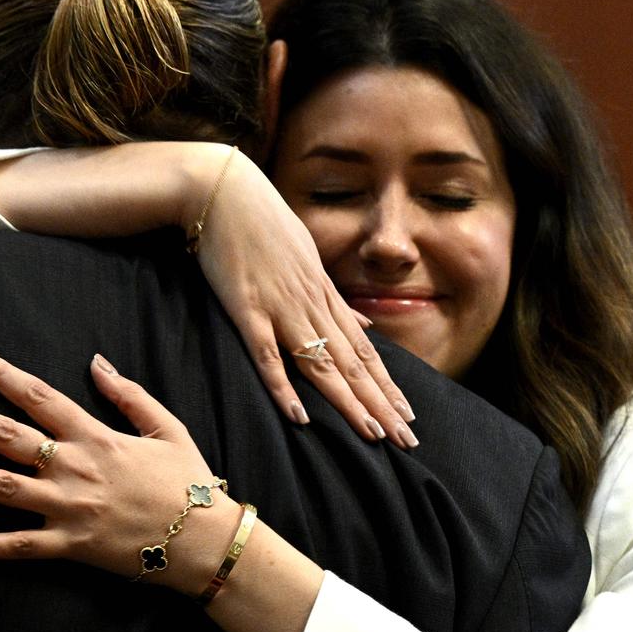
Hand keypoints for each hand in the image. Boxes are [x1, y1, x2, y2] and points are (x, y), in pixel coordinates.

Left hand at [0, 348, 240, 594]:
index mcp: (95, 436)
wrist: (202, 540)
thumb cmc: (186, 482)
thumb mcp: (166, 427)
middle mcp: (73, 468)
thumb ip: (128, 394)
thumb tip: (96, 362)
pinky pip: (20, 547)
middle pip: (5, 437)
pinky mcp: (69, 546)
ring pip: (0, 488)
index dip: (1, 374)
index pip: (37, 396)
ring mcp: (67, 508)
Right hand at [187, 149, 417, 447]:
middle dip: (381, 404)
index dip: (387, 386)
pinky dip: (282, 386)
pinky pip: (266, 354)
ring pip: (321, 364)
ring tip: (372, 434)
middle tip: (407, 440)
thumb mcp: (309, 257)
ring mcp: (280, 307)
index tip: (408, 416)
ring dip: (348, 402)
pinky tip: (298, 415)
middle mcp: (311, 304)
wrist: (224, 191)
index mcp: (324, 294)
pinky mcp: (247, 308)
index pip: (364, 350)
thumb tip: (365, 325)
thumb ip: (335, 297)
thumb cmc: (264, 224)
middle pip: (352, 364)